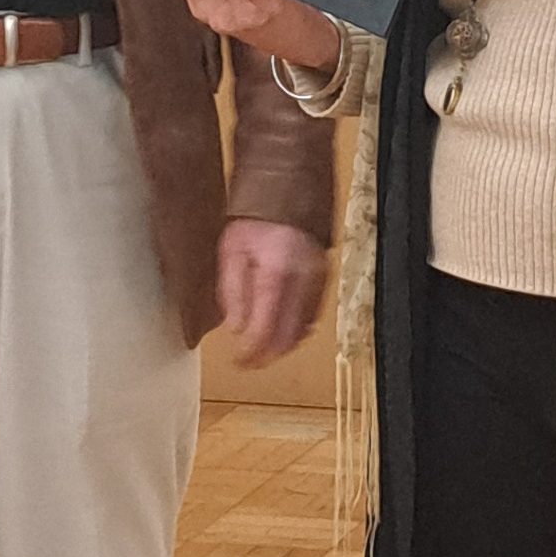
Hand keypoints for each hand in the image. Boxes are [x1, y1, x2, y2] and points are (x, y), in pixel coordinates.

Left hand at [216, 218, 327, 365]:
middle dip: (266, 356)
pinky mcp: (324, 280)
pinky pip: (314, 316)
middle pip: (287, 337)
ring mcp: (317, 281)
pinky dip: (297, 331)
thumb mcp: (231, 252)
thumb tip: (235, 327)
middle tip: (248, 362)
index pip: (264, 330)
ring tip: (261, 349)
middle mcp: (302, 281)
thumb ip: (232, 292)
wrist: (288, 194)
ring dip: (282, 346)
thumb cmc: (256, 220)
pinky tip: (282, 332)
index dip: (251, 353)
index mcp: (275, 274)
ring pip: (303, 331)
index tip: (239, 361)